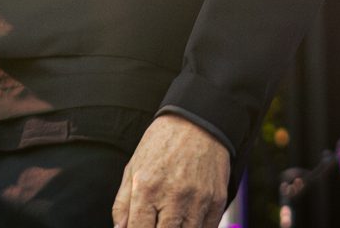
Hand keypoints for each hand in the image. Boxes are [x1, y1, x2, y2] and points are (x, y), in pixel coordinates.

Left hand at [113, 113, 228, 227]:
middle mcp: (173, 196)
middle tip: (157, 224)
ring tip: (172, 221)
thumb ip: (122, 204)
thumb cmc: (161, 145)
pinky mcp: (217, 200)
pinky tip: (188, 222)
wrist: (197, 121)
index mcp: (147, 188)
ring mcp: (198, 200)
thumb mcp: (132, 169)